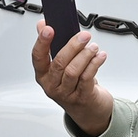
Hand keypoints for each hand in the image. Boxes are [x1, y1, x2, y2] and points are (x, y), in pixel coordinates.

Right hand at [32, 21, 113, 136]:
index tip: (48, 28)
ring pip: (73, 71)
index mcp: (43, 75)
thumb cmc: (73, 86)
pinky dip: (94, 64)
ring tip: (93, 47)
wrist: (88, 111)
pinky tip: (100, 57)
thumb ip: (51, 44)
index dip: (42, 42)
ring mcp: (66, 93)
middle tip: (84, 36)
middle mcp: (52, 85)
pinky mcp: (82, 97)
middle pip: (59, 63)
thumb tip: (43, 25)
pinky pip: (87, 78)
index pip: (38, 56)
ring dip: (85, 55)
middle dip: (73, 46)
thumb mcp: (60, 66)